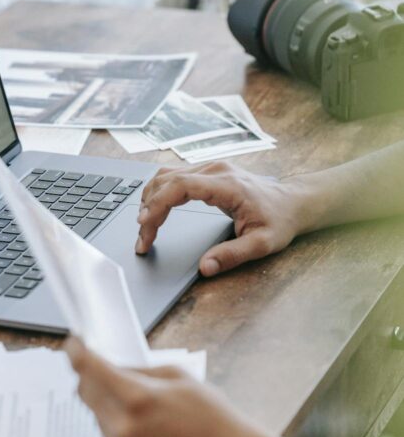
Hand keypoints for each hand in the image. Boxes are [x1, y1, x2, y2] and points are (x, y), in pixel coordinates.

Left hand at [65, 338, 266, 436]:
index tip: (74, 344)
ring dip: (107, 403)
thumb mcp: (180, 377)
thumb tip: (113, 366)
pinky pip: (107, 436)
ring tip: (142, 406)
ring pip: (96, 414)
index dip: (76, 352)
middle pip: (85, 391)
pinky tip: (146, 428)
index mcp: (137, 397)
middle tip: (107, 369)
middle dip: (91, 376)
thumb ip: (140, 370)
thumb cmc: (213, 417)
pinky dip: (116, 425)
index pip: (88, 368)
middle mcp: (122, 425)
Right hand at [135, 161, 306, 274]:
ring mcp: (211, 168)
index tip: (145, 226)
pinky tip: (155, 211)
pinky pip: (175, 177)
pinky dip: (160, 194)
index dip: (157, 205)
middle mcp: (215, 170)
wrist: (293, 202)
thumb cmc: (279, 221)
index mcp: (226, 184)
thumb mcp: (261, 244)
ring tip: (145, 228)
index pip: (179, 187)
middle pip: (167, 180)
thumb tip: (204, 268)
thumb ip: (231, 256)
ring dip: (150, 199)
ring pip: (167, 176)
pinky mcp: (208, 173)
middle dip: (148, 209)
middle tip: (143, 239)